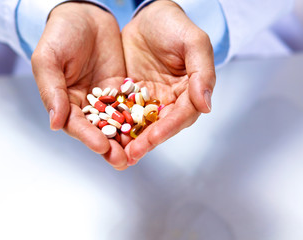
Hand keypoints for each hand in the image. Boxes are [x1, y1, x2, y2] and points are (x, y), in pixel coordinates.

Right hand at [31, 3, 128, 169]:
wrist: (86, 14)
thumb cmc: (61, 34)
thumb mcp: (49, 58)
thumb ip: (51, 89)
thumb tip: (54, 123)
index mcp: (64, 101)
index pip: (76, 124)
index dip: (87, 136)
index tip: (100, 146)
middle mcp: (86, 104)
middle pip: (97, 130)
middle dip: (109, 146)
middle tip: (121, 160)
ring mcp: (106, 98)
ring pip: (116, 123)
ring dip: (125, 139)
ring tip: (136, 153)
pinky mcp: (122, 89)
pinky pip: (131, 106)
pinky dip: (138, 118)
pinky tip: (148, 129)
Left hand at [122, 0, 215, 164]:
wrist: (147, 14)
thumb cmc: (173, 24)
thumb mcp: (193, 41)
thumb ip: (203, 71)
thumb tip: (206, 105)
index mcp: (189, 90)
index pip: (182, 114)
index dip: (169, 127)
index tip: (154, 137)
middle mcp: (170, 99)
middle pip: (160, 125)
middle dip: (146, 141)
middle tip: (131, 154)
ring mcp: (149, 98)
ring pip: (141, 123)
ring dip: (129, 139)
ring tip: (116, 154)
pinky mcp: (130, 94)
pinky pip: (123, 111)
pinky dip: (115, 123)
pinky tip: (105, 133)